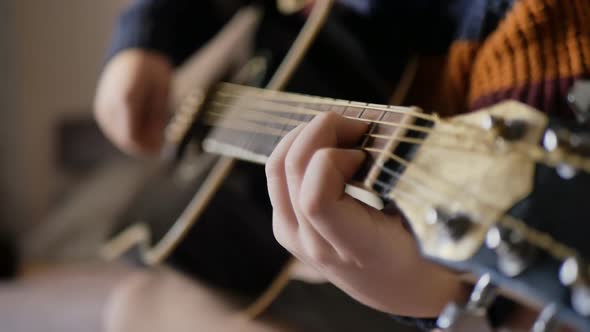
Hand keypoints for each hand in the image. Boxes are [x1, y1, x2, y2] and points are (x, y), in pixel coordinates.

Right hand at [94, 49, 171, 154]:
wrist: (132, 51)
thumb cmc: (151, 69)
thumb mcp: (163, 93)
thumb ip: (158, 119)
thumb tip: (157, 143)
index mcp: (126, 100)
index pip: (132, 137)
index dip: (146, 147)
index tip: (160, 148)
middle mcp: (110, 106)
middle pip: (125, 139)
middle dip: (143, 145)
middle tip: (159, 141)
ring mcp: (103, 108)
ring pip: (119, 137)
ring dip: (136, 139)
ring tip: (153, 127)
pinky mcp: (102, 110)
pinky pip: (115, 130)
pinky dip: (129, 132)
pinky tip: (142, 123)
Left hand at [266, 112, 468, 316]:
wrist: (399, 289)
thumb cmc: (420, 253)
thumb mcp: (424, 222)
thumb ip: (399, 181)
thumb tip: (379, 131)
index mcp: (352, 248)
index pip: (315, 199)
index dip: (332, 159)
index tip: (364, 151)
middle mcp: (312, 243)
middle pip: (290, 169)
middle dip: (320, 131)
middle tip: (356, 126)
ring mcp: (293, 236)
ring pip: (276, 167)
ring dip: (306, 136)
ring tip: (342, 132)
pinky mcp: (285, 225)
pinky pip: (277, 176)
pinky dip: (297, 149)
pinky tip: (327, 145)